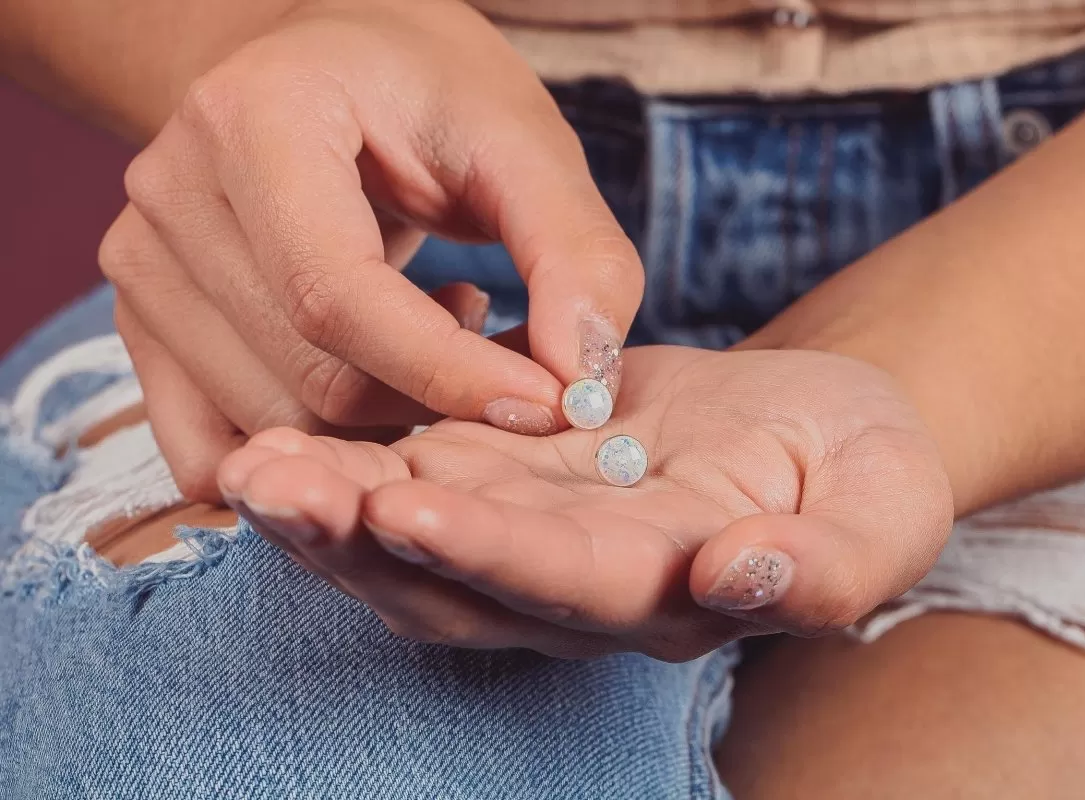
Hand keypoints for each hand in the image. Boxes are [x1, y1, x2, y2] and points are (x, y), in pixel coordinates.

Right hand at [99, 0, 641, 501]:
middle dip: (433, 404)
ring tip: (434, 330)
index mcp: (255, 119)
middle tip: (503, 355)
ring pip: (276, 424)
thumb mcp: (523, 139)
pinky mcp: (141, 322)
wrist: (324, 64)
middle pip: (309, 378)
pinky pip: (218, 447)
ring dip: (383, 421)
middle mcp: (170, 192)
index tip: (546, 404)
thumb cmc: (426, 91)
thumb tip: (581, 380)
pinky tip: (369, 374)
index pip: (337, 296)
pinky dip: (313, 449)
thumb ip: (574, 254)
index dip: (449, 373)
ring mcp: (140, 263)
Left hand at [216, 346, 952, 659]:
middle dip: (363, 538)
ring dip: (330, 509)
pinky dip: (350, 461)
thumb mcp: (885, 500)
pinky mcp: (503, 484)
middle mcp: (579, 586)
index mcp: (670, 592)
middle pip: (459, 581)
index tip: (410, 508)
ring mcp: (531, 536)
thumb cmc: (858, 460)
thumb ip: (836, 560)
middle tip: (272, 483)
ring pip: (414, 545)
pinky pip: (413, 481)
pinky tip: (288, 426)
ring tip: (252, 461)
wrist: (806, 425)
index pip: (571, 585)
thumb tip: (746, 576)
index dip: (493, 554)